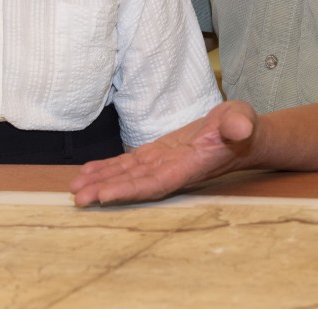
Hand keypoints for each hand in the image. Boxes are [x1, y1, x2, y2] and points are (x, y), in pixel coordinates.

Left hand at [70, 100, 256, 206]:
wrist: (240, 131)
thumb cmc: (241, 125)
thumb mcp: (242, 119)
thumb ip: (238, 123)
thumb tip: (240, 126)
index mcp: (188, 166)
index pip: (155, 182)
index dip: (130, 190)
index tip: (105, 195)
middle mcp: (171, 169)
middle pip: (134, 184)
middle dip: (106, 191)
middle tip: (77, 198)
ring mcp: (161, 163)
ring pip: (127, 175)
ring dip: (101, 182)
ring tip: (75, 189)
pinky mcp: (156, 154)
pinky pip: (128, 164)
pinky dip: (108, 168)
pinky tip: (88, 172)